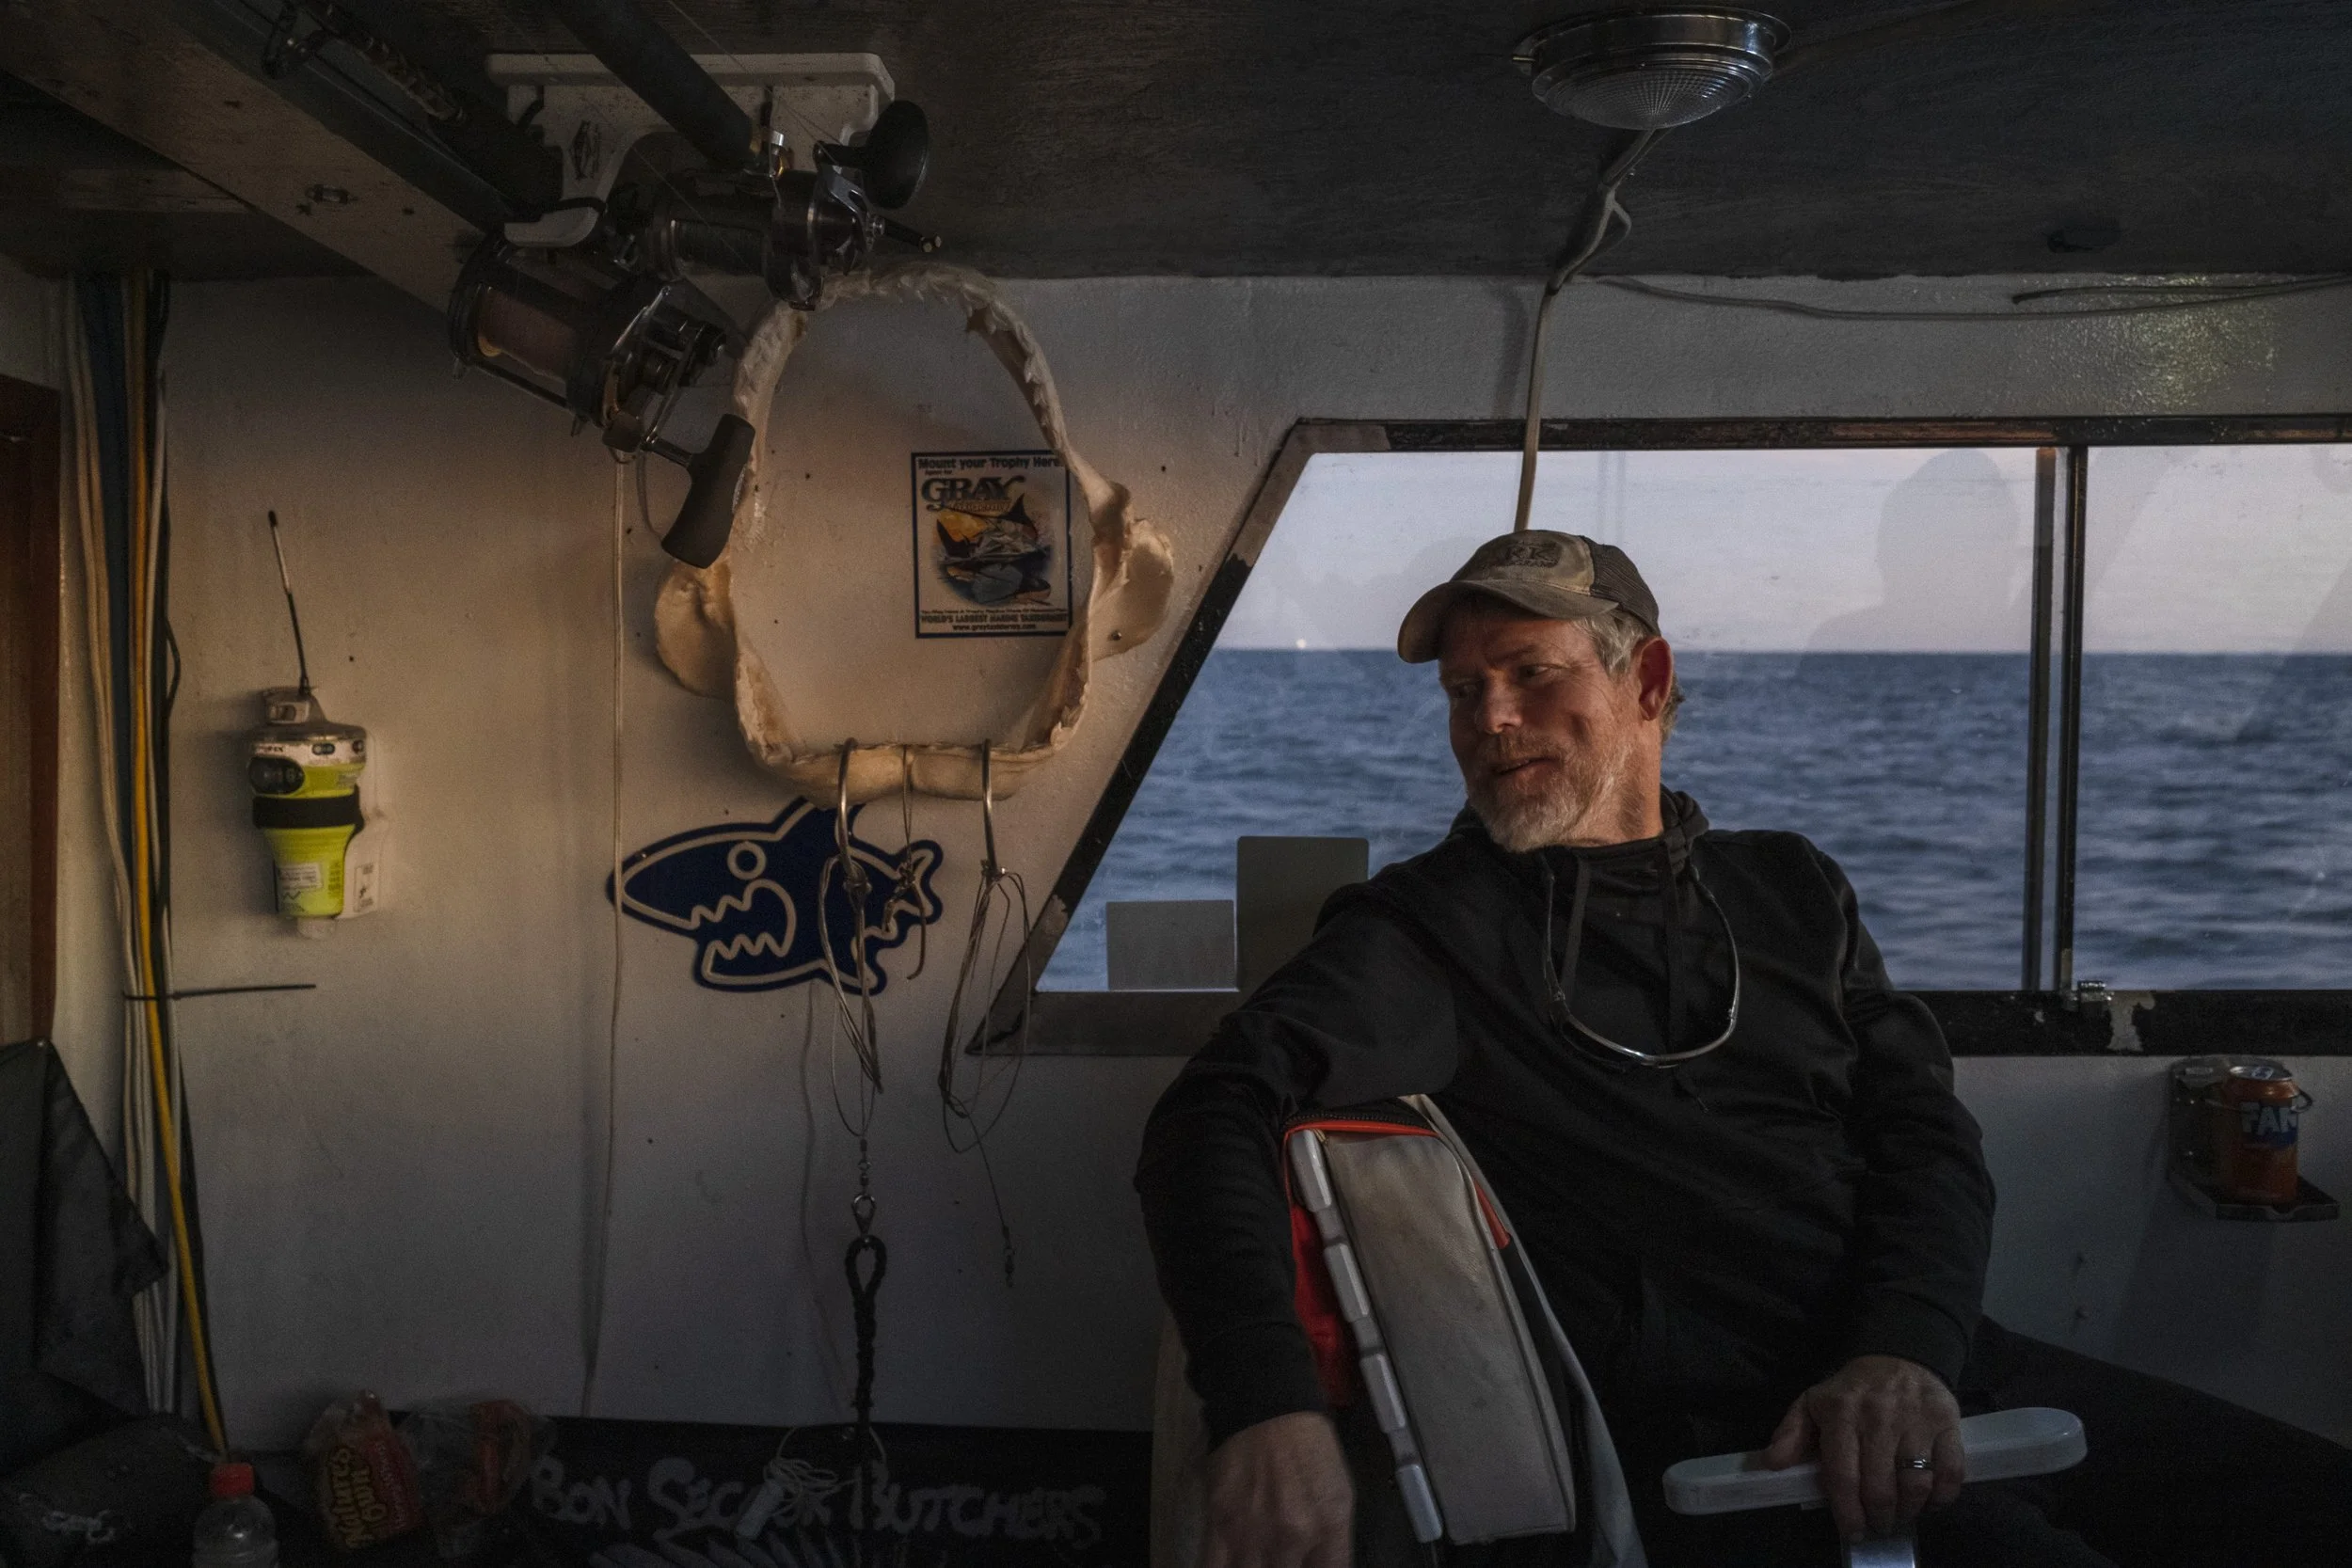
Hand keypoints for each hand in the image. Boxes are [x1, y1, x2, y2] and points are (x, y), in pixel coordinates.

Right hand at [1202, 1411, 1353, 1567]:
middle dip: (1286, 1567)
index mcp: (1328, 1526)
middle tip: (1283, 1557)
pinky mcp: (1219, 1525)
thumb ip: (1333, 1541)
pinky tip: (1232, 1563)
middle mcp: (1292, 1537)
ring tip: (1260, 1559)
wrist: (1266, 1408)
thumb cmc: (1308, 1447)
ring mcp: (1252, 1534)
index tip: (1306, 1563)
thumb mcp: (1339, 1492)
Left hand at [1762, 1354, 1963, 1542]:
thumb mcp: (1813, 1402)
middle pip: (1880, 1486)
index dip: (1846, 1511)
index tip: (1851, 1532)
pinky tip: (1929, 1503)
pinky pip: (1951, 1472)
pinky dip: (1943, 1497)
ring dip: (1909, 1511)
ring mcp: (1917, 1421)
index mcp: (1841, 1413)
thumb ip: (1791, 1433)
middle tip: (1877, 1526)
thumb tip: (1772, 1464)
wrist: (1901, 1354)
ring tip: (1900, 1516)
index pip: (1842, 1474)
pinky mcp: (1948, 1424)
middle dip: (1878, 1517)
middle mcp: (1879, 1418)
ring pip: (1916, 1484)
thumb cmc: (1853, 1390)